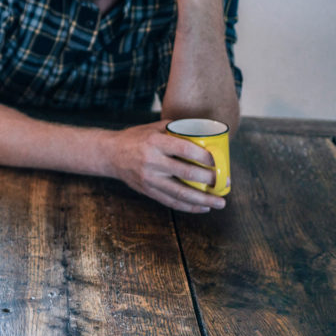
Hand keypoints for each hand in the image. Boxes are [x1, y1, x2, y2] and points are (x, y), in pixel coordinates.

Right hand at [106, 121, 226, 212]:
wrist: (110, 154)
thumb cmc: (136, 138)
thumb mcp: (153, 128)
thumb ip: (176, 130)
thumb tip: (204, 131)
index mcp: (155, 143)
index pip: (185, 150)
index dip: (204, 157)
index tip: (218, 161)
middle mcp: (151, 162)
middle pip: (186, 173)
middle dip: (209, 179)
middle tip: (224, 182)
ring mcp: (149, 179)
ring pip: (180, 193)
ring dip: (203, 200)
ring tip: (220, 203)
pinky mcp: (147, 190)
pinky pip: (171, 202)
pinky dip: (189, 207)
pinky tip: (203, 207)